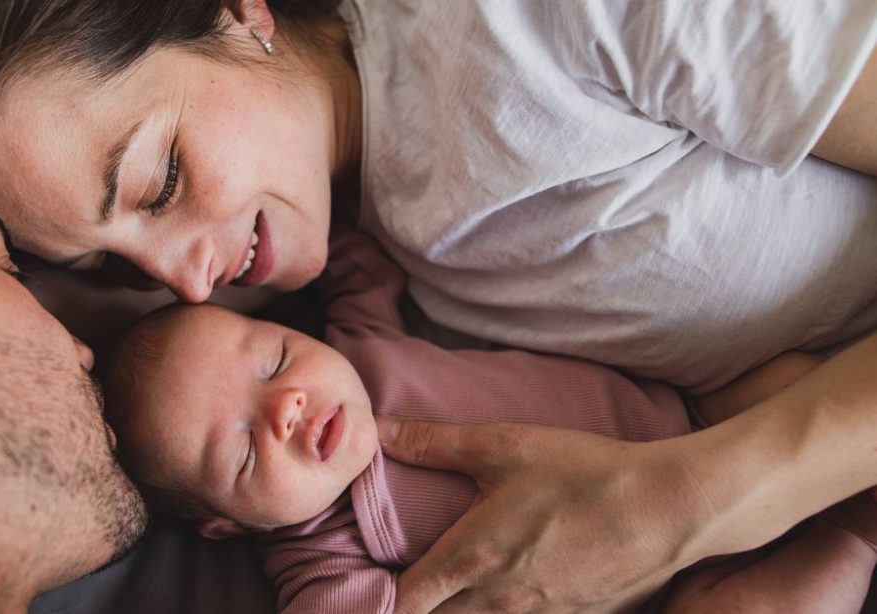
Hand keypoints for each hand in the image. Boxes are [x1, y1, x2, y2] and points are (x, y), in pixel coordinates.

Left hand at [378, 417, 705, 612]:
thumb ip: (436, 442)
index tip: (372, 586)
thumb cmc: (583, 474)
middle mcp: (500, 601)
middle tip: (414, 579)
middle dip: (423, 604)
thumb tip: (380, 429)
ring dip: (467, 607)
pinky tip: (525, 582)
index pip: (406, 603)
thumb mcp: (504, 445)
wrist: (669, 508)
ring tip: (469, 578)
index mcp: (472, 560)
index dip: (382, 600)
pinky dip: (513, 610)